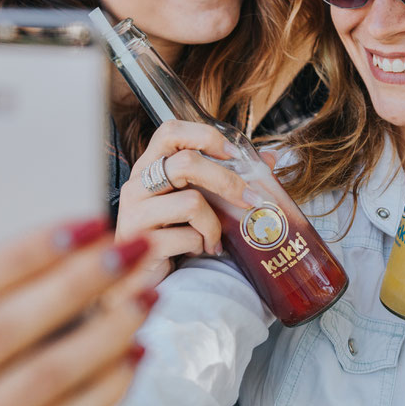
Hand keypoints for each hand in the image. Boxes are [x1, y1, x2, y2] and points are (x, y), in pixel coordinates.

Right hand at [115, 120, 253, 280]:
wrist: (146, 274)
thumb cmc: (174, 229)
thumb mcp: (198, 197)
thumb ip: (227, 175)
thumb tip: (269, 157)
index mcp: (150, 165)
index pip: (170, 131)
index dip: (205, 136)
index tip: (234, 155)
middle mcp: (137, 183)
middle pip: (186, 162)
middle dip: (227, 181)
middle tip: (249, 199)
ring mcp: (135, 213)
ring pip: (191, 202)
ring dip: (214, 224)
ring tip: (215, 238)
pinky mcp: (142, 242)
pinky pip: (187, 237)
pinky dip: (203, 244)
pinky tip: (202, 250)